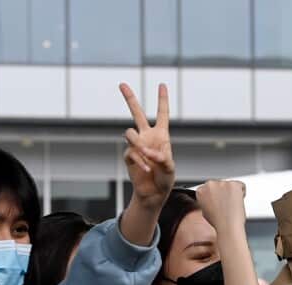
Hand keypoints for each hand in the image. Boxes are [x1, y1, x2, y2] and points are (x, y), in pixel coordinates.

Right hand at [120, 82, 175, 207]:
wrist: (154, 193)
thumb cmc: (165, 178)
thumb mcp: (169, 167)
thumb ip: (161, 157)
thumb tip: (147, 151)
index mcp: (161, 135)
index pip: (162, 114)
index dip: (162, 100)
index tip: (162, 84)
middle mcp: (147, 137)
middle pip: (137, 113)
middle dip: (129, 98)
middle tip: (122, 84)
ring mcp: (137, 145)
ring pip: (129, 133)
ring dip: (138, 143)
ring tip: (146, 154)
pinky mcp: (129, 155)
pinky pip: (130, 152)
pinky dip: (139, 161)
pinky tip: (146, 169)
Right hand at [196, 180, 246, 234]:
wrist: (227, 226)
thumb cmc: (218, 222)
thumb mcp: (205, 211)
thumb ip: (207, 201)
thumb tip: (213, 199)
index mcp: (200, 191)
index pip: (209, 188)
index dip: (216, 195)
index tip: (219, 201)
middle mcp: (210, 184)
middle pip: (220, 185)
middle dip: (224, 192)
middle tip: (227, 204)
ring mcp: (222, 183)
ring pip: (230, 185)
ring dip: (232, 193)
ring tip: (232, 205)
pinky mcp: (234, 184)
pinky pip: (242, 185)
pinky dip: (242, 193)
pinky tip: (239, 202)